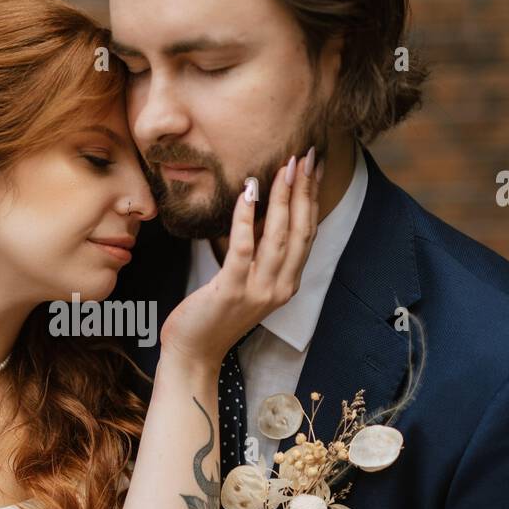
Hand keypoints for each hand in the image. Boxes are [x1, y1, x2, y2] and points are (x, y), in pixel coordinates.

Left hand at [160, 147, 323, 366]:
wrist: (194, 352)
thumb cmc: (215, 313)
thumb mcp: (245, 279)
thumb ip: (258, 251)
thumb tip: (263, 208)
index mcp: (287, 283)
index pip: (308, 233)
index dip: (313, 197)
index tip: (314, 166)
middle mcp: (280, 287)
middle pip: (301, 231)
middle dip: (304, 190)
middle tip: (305, 155)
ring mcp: (258, 291)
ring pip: (279, 236)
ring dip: (282, 198)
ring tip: (284, 167)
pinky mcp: (231, 291)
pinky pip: (243, 248)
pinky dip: (247, 218)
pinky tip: (248, 191)